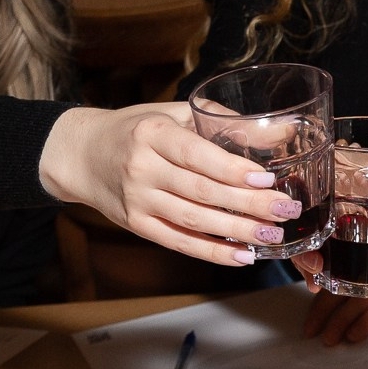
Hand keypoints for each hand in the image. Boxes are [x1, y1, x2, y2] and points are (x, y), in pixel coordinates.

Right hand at [39, 103, 303, 266]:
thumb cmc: (137, 129)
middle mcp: (142, 168)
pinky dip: (213, 252)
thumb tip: (283, 132)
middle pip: (201, 191)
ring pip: (193, 220)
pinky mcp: (136, 225)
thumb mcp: (173, 113)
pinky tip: (243, 255)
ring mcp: (137, 200)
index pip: (197, 155)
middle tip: (284, 210)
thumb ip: (224, 122)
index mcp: (153, 134)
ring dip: (237, 231)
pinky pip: (179, 242)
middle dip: (247, 204)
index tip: (266, 178)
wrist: (82, 154)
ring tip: (272, 234)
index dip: (233, 169)